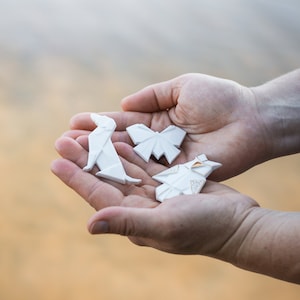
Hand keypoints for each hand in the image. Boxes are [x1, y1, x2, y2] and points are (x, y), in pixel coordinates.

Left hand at [51, 131, 257, 256]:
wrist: (236, 223)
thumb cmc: (204, 227)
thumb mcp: (166, 226)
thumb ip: (128, 223)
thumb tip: (89, 224)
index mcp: (135, 218)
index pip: (99, 195)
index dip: (77, 179)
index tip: (55, 162)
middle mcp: (140, 207)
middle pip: (106, 178)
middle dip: (85, 159)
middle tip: (63, 139)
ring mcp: (153, 194)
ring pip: (122, 168)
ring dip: (104, 151)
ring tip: (86, 134)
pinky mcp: (167, 182)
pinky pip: (142, 164)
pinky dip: (129, 151)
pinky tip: (118, 138)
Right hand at [69, 73, 268, 180]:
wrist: (249, 120)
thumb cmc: (219, 99)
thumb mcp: (182, 87)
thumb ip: (153, 95)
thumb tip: (124, 105)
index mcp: (158, 120)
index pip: (122, 123)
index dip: (99, 123)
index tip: (75, 122)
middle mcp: (157, 143)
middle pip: (120, 144)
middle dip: (93, 143)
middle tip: (64, 143)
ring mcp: (165, 160)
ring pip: (129, 161)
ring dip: (103, 159)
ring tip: (75, 157)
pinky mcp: (176, 174)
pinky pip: (148, 174)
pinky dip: (127, 172)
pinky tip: (105, 169)